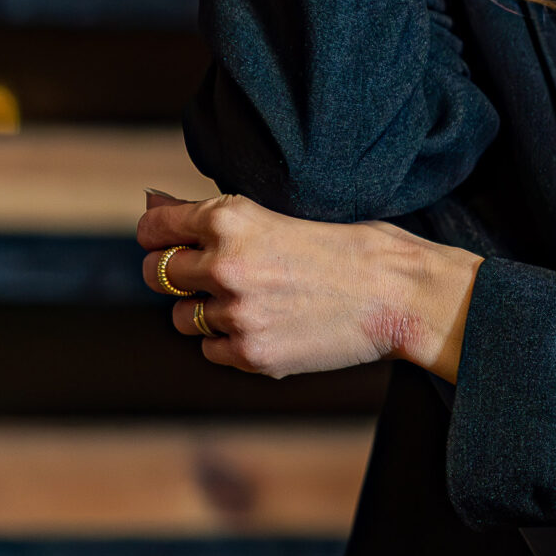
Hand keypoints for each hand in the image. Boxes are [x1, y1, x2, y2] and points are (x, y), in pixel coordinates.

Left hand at [138, 189, 481, 383]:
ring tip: (251, 302)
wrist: (403, 296)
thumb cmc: (353, 246)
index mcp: (231, 218)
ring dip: (204, 311)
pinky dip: (229, 340)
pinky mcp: (252, 355)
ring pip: (182, 317)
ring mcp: (237, 314)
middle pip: (157, 273)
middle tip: (208, 276)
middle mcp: (224, 264)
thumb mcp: (281, 213)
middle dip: (174, 273)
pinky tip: (267, 325)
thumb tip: (153, 201)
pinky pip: (211, 349)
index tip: (167, 240)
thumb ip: (215, 214)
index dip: (158, 233)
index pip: (155, 226)